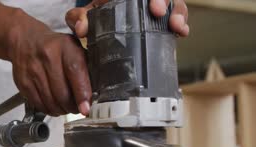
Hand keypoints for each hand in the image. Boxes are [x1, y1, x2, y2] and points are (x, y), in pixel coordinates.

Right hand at [8, 13, 91, 115]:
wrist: (24, 40)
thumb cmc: (53, 46)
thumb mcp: (73, 46)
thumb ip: (86, 63)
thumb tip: (96, 89)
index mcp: (64, 46)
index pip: (75, 71)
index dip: (82, 92)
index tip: (86, 107)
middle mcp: (47, 57)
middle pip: (62, 92)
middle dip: (73, 106)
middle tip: (78, 108)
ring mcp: (33, 71)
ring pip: (50, 101)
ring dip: (61, 110)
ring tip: (67, 107)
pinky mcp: (23, 83)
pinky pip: (39, 104)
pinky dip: (49, 109)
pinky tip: (54, 106)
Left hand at [66, 0, 189, 37]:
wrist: (100, 30)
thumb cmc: (95, 18)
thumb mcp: (84, 16)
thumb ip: (77, 18)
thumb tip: (81, 29)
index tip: (152, 7)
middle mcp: (144, 0)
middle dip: (163, 1)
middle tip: (158, 11)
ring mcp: (156, 10)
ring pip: (175, 5)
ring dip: (177, 13)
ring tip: (176, 25)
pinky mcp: (163, 24)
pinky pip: (178, 20)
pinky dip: (181, 25)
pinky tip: (181, 31)